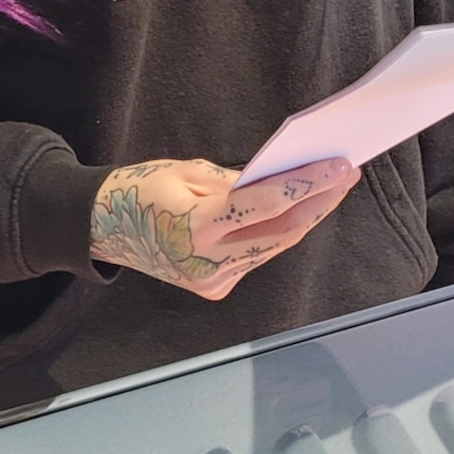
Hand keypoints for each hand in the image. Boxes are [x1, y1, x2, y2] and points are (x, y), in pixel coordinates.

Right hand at [89, 155, 359, 300]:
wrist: (104, 228)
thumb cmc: (142, 189)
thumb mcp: (186, 171)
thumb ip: (236, 180)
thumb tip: (282, 177)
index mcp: (194, 227)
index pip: (265, 205)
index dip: (306, 184)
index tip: (338, 165)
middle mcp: (206, 262)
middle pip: (281, 231)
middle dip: (319, 201)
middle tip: (348, 174)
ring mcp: (212, 281)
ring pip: (275, 246)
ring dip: (307, 217)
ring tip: (333, 188)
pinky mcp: (215, 287)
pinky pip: (258, 256)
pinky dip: (281, 232)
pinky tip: (301, 210)